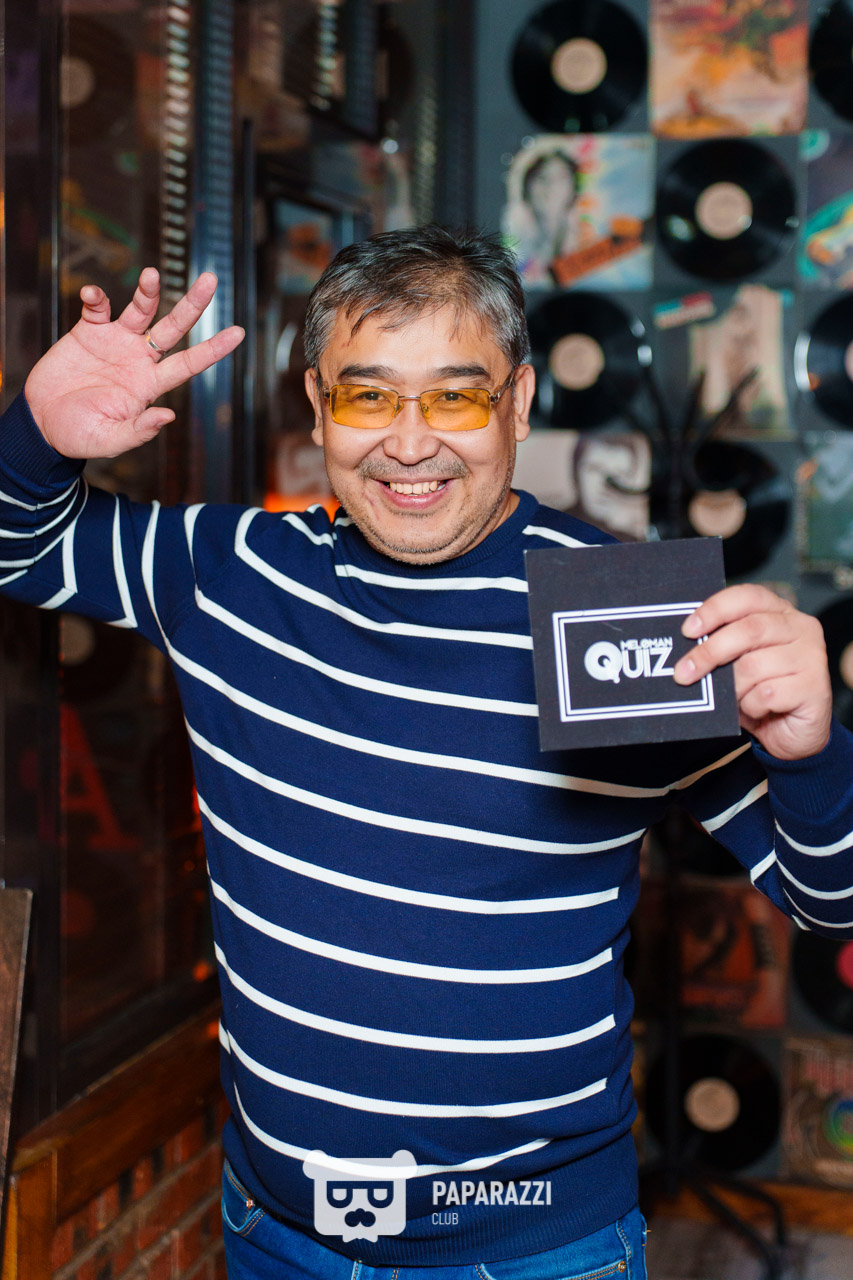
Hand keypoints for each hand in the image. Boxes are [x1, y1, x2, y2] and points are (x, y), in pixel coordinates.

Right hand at [24, 269, 243, 458]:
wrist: (43, 423)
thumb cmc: (79, 435)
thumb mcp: (111, 440)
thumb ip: (140, 431)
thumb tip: (169, 416)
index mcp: (150, 385)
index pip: (189, 363)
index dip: (214, 348)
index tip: (238, 332)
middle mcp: (139, 359)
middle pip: (173, 327)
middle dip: (192, 304)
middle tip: (210, 280)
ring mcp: (116, 343)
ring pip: (141, 310)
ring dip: (147, 291)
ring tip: (151, 275)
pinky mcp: (88, 333)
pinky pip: (97, 309)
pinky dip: (95, 298)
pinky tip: (91, 294)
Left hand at [672, 583, 832, 760]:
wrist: (793, 731)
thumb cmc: (762, 691)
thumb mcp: (739, 662)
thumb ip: (722, 647)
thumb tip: (687, 648)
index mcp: (780, 612)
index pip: (748, 597)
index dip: (715, 609)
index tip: (688, 630)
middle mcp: (800, 628)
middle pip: (748, 630)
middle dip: (710, 652)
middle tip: (684, 672)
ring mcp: (811, 657)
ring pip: (754, 665)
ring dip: (733, 688)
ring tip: (734, 698)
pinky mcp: (814, 687)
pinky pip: (766, 694)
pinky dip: (751, 705)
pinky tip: (757, 709)